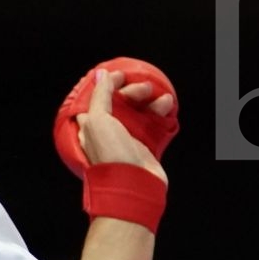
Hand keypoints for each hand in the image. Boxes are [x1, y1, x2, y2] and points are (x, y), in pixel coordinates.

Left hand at [77, 69, 169, 184]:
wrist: (134, 185)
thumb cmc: (111, 153)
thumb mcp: (98, 120)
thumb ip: (99, 96)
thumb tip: (100, 74)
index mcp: (91, 126)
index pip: (97, 99)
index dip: (107, 85)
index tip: (120, 76)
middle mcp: (108, 132)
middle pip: (120, 103)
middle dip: (133, 92)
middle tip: (145, 89)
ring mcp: (127, 139)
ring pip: (139, 112)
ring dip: (151, 102)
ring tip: (163, 99)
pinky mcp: (145, 147)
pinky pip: (153, 124)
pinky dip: (160, 114)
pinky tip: (167, 106)